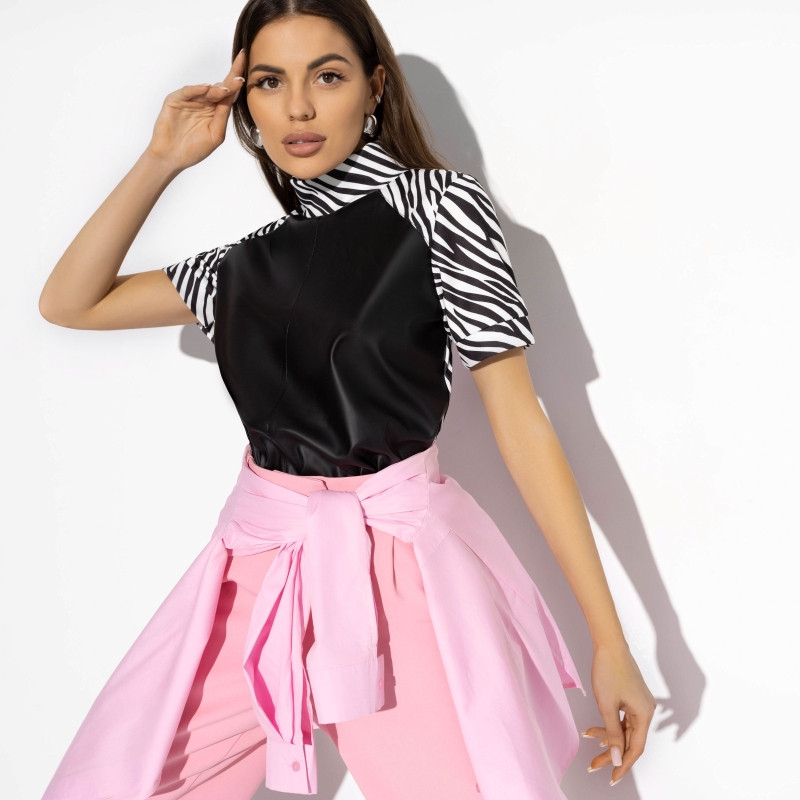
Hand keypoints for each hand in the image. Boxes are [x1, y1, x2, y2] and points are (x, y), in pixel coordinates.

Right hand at [146, 49, 246, 171]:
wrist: (172, 157)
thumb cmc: (194, 149)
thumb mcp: (215, 134)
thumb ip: (222, 116)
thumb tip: (230, 96)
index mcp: (216, 111)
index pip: (229, 93)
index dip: (237, 80)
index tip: (247, 64)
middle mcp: (205, 102)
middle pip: (220, 87)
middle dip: (231, 79)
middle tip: (240, 73)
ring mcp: (190, 100)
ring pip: (206, 90)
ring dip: (215, 89)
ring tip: (224, 90)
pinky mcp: (176, 100)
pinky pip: (188, 92)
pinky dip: (196, 89)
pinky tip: (205, 89)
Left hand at [582, 641, 656, 785]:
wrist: (609, 644)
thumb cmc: (608, 670)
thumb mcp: (607, 705)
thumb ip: (613, 733)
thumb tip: (616, 757)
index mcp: (644, 714)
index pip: (635, 748)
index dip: (623, 764)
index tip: (612, 777)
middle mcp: (646, 710)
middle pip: (630, 740)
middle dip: (612, 753)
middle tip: (594, 765)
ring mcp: (639, 704)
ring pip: (625, 729)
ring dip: (608, 737)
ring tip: (590, 740)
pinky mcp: (632, 697)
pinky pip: (623, 718)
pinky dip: (610, 725)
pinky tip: (596, 730)